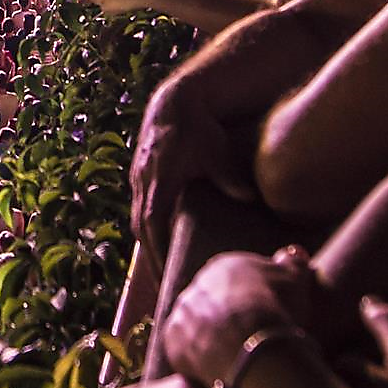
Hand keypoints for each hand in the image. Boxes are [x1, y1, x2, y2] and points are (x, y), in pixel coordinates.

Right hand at [128, 86, 233, 262]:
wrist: (174, 103)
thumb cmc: (197, 128)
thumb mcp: (216, 153)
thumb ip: (229, 178)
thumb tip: (250, 199)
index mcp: (160, 181)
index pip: (153, 224)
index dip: (158, 250)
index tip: (168, 273)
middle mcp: (143, 183)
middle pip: (141, 230)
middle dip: (151, 258)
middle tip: (165, 284)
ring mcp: (138, 180)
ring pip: (138, 221)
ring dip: (148, 245)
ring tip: (162, 270)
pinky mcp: (140, 177)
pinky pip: (140, 210)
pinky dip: (148, 229)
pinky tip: (161, 241)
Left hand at [161, 247, 315, 387]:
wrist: (250, 340)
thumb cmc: (277, 306)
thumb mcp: (295, 278)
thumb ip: (291, 263)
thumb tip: (292, 252)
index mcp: (224, 267)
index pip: (237, 282)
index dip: (254, 302)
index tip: (266, 318)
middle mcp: (197, 286)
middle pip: (214, 303)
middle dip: (229, 319)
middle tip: (249, 340)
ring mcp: (182, 313)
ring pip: (196, 326)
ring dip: (210, 339)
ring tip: (234, 358)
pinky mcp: (173, 342)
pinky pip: (184, 351)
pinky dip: (198, 360)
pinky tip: (217, 371)